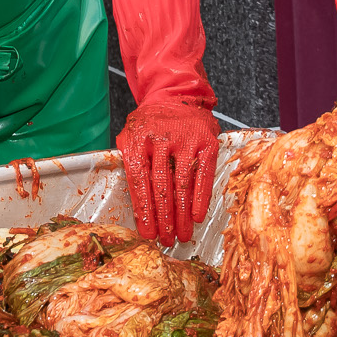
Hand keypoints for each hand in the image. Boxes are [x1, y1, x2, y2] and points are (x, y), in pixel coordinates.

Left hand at [116, 99, 219, 246]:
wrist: (176, 96)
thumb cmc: (151, 124)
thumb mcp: (131, 136)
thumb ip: (130, 164)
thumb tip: (136, 205)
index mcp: (138, 140)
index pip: (139, 181)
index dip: (144, 210)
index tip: (147, 233)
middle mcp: (161, 139)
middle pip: (161, 186)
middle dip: (164, 218)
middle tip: (167, 239)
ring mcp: (186, 140)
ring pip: (182, 183)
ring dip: (183, 214)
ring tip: (183, 234)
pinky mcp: (206, 142)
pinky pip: (203, 175)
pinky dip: (201, 197)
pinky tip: (198, 215)